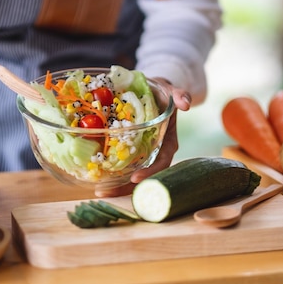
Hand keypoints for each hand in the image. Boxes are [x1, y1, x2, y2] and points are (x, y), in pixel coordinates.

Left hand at [95, 78, 191, 196]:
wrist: (154, 92)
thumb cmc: (163, 94)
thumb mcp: (171, 91)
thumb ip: (180, 95)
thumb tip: (185, 104)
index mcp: (168, 144)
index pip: (161, 163)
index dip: (150, 173)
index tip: (135, 179)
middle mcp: (155, 153)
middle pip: (144, 177)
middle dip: (126, 188)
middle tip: (106, 192)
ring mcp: (143, 155)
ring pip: (131, 176)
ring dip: (116, 186)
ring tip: (99, 191)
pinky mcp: (131, 152)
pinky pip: (123, 166)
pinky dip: (111, 174)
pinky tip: (97, 179)